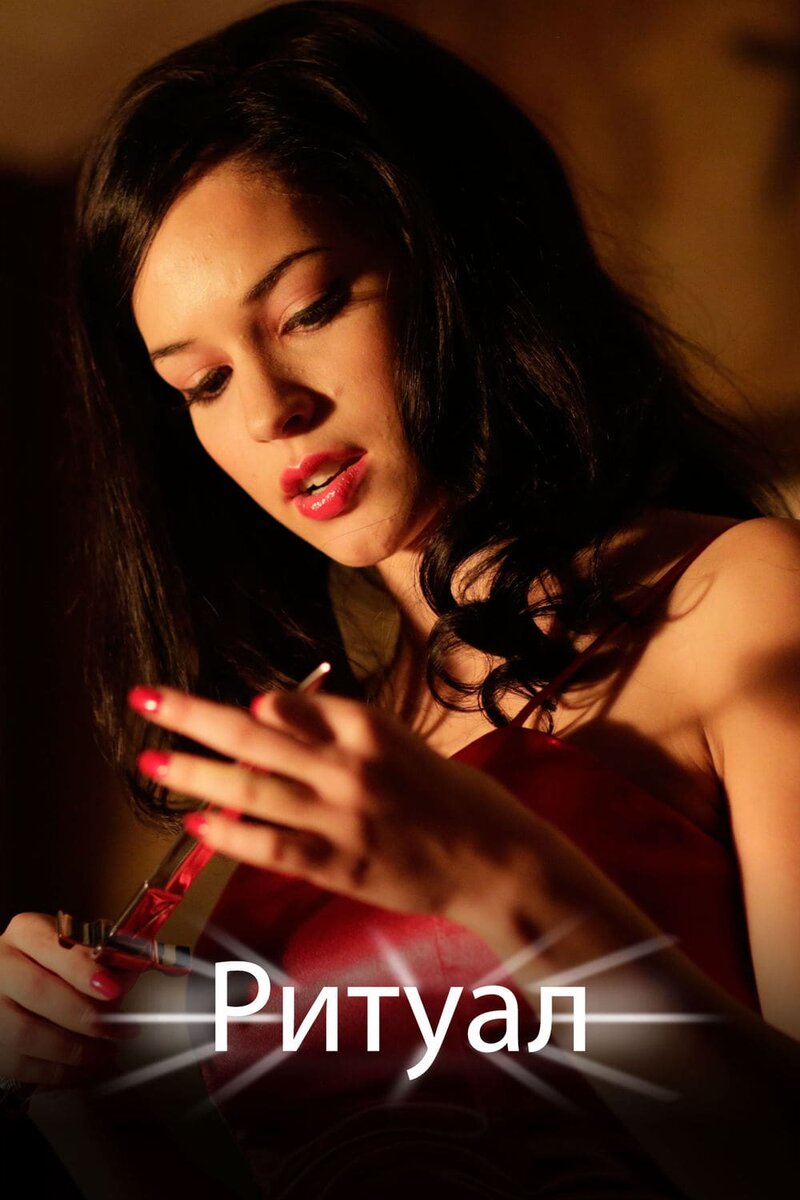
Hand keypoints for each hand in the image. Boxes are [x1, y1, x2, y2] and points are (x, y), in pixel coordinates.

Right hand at [0, 913, 137, 1086]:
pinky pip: (18, 1064)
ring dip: (73, 1050)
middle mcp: (1, 964)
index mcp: (26, 932)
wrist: (12, 983)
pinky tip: (83, 1071)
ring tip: (105, 1053)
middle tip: (119, 1029)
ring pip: (25, 1033)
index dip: (82, 969)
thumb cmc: (52, 964)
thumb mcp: (77, 948)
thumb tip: (131, 975)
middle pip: (38, 991)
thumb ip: (106, 959)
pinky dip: (55, 1073)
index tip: (112, 988)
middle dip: (84, 1015)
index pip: (52, 946)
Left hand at [130, 684, 546, 927]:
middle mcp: (348, 765)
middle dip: (193, 714)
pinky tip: (200, 824)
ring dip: (197, 773)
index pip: (287, 704)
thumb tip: (267, 712)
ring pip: (252, 787)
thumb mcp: (397, 743)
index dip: (242, 705)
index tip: (202, 706)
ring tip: (153, 762)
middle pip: (254, 732)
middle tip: (146, 700)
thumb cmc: (449, 796)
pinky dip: (233, 834)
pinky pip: (273, 846)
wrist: (494, 858)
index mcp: (366, 726)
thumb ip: (335, 729)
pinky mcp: (341, 864)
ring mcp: (342, 816)